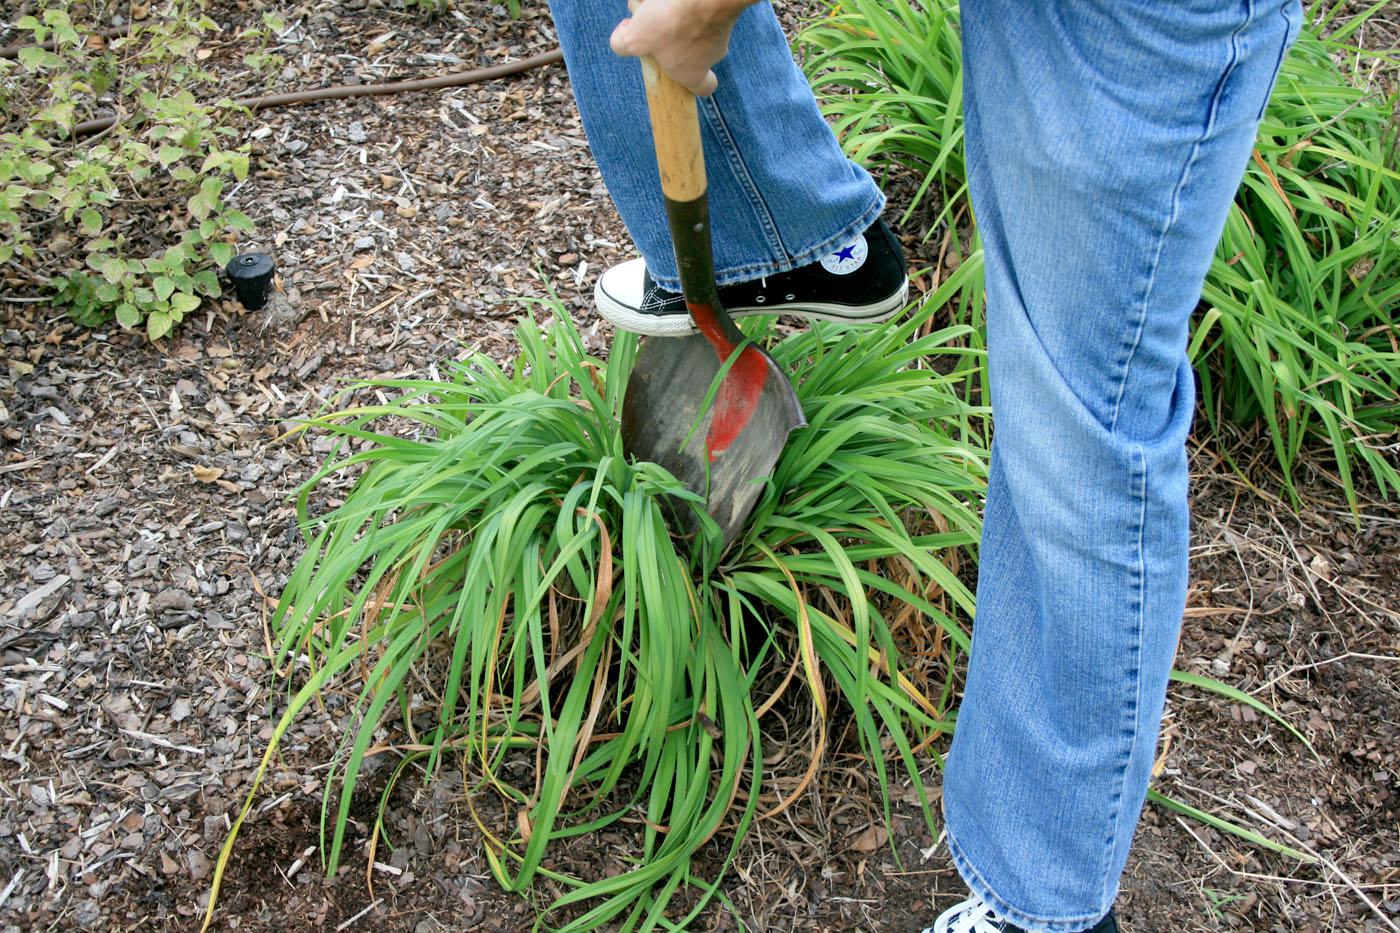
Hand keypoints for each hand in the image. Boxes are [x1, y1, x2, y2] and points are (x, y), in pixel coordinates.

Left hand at [610, 0, 753, 96]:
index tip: (673, 68)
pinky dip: (682, 1)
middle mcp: (712, 54)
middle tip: (651, 21)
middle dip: (669, 37)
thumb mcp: (635, 40)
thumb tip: (622, 40)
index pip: (704, 88)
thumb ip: (623, 45)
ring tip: (653, 1)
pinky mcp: (724, 7)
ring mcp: (722, 30)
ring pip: (694, 24)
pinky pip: (699, 5)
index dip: (693, 82)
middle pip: (692, 50)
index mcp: (694, 72)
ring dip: (673, 14)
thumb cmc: (672, 22)